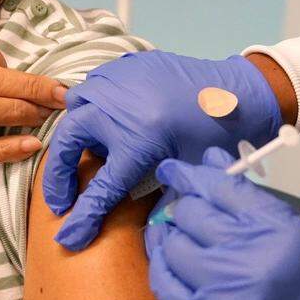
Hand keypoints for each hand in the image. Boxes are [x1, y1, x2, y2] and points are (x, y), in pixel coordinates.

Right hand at [43, 51, 281, 249]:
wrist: (239, 92)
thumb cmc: (217, 134)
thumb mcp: (184, 171)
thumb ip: (150, 197)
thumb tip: (129, 224)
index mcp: (138, 140)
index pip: (101, 188)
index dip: (83, 216)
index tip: (68, 235)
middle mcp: (119, 107)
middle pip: (69, 141)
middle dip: (59, 174)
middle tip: (62, 198)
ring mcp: (118, 81)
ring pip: (76, 107)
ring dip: (74, 134)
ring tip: (87, 155)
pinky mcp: (125, 65)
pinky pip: (95, 85)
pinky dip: (93, 106)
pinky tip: (108, 121)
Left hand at [145, 148, 299, 299]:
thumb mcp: (296, 236)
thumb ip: (252, 200)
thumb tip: (211, 161)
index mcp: (278, 233)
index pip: (222, 187)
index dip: (193, 174)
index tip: (176, 170)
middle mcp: (248, 261)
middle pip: (193, 212)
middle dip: (187, 208)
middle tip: (190, 212)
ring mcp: (220, 293)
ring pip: (174, 244)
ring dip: (176, 238)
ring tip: (186, 239)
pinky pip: (164, 281)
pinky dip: (164, 266)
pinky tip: (172, 260)